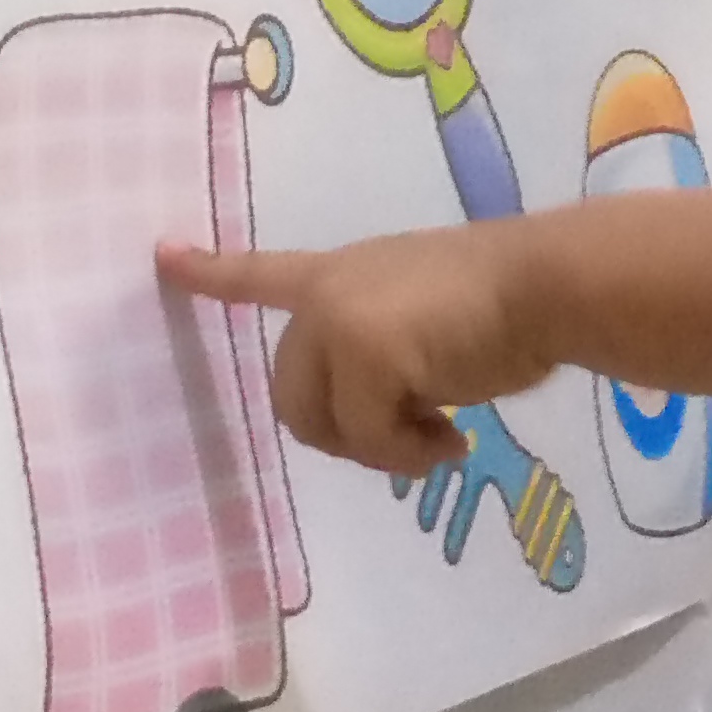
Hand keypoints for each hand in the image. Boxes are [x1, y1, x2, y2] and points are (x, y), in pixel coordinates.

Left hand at [158, 219, 554, 473]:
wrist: (548, 285)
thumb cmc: (510, 299)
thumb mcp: (431, 322)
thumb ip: (388, 355)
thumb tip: (389, 428)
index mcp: (343, 274)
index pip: (264, 274)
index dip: (212, 274)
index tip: (163, 257)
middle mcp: (330, 295)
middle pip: (292, 397)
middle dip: (350, 433)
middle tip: (417, 435)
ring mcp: (342, 324)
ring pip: (324, 427)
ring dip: (383, 449)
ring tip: (441, 436)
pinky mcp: (367, 358)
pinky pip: (371, 439)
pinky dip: (412, 454)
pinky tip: (455, 437)